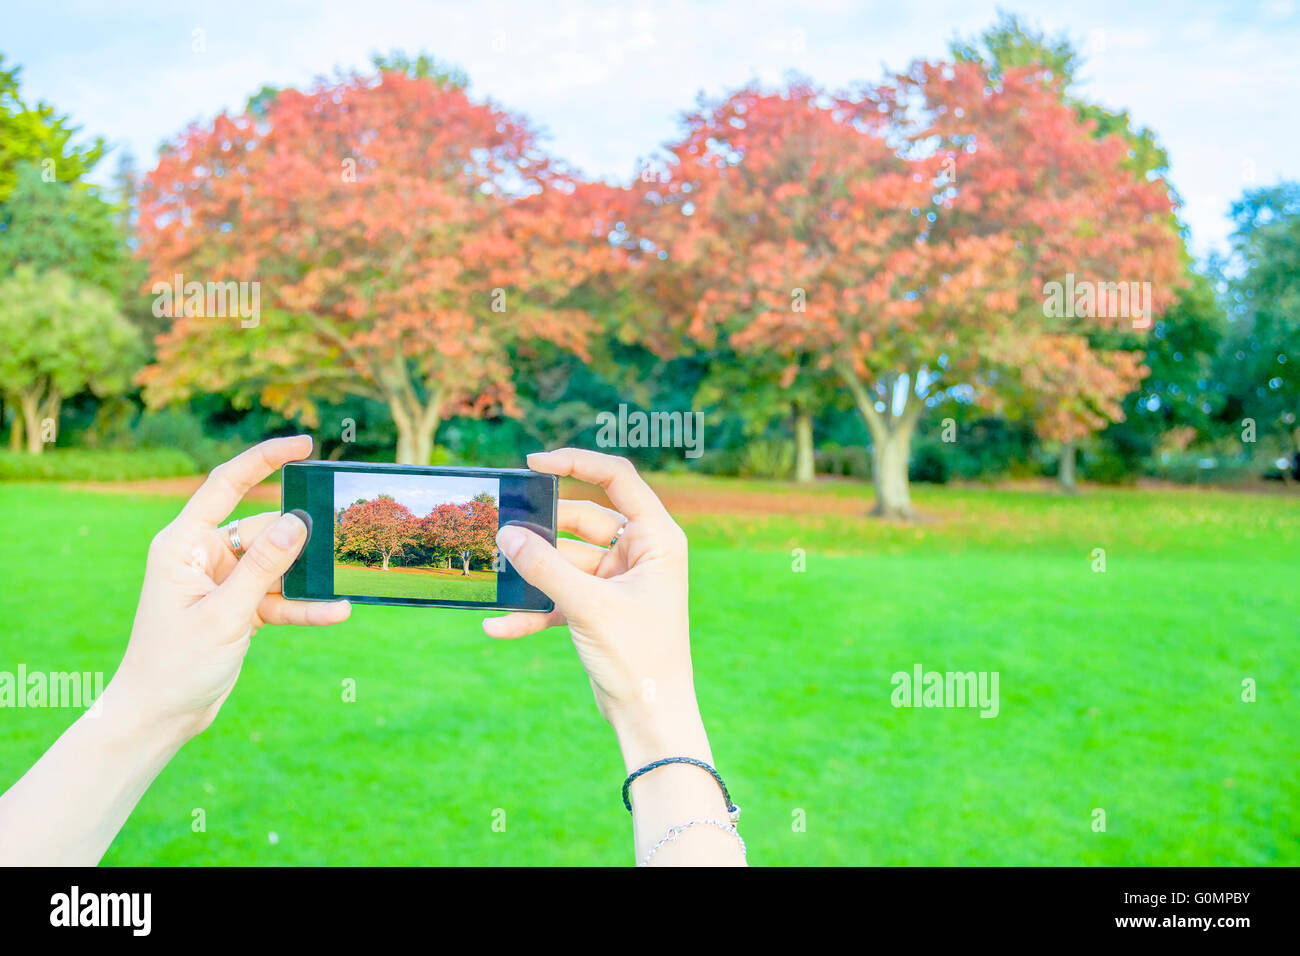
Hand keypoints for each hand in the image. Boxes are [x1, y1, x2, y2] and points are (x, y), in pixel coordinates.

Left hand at [105, 435, 349, 741]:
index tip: (304, 444)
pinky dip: (304, 605)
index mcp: (183, 544)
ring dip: (306, 578)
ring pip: (276, 565)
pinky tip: (336, 611)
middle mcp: (202, 556)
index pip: (226, 485)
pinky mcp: (238, 607)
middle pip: (263, 530)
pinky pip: (279, 597)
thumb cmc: (174, 664)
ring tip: (342, 584)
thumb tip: (297, 521)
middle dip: (298, 539)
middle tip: (335, 540)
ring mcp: (222, 582)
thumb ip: (263, 566)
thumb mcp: (225, 614)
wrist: (159, 716)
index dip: (264, 459)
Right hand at [484, 448, 699, 763]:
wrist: (650, 717)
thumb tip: (506, 535)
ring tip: (494, 572)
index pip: (617, 478)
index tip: (533, 463)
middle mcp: (640, 553)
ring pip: (565, 559)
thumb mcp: (588, 606)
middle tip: (502, 530)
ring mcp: (618, 581)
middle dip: (542, 528)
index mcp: (657, 538)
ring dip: (533, 570)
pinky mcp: (599, 608)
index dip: (576, 462)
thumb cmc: (639, 657)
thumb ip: (545, 568)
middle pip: (582, 519)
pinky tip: (498, 624)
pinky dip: (532, 608)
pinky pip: (559, 596)